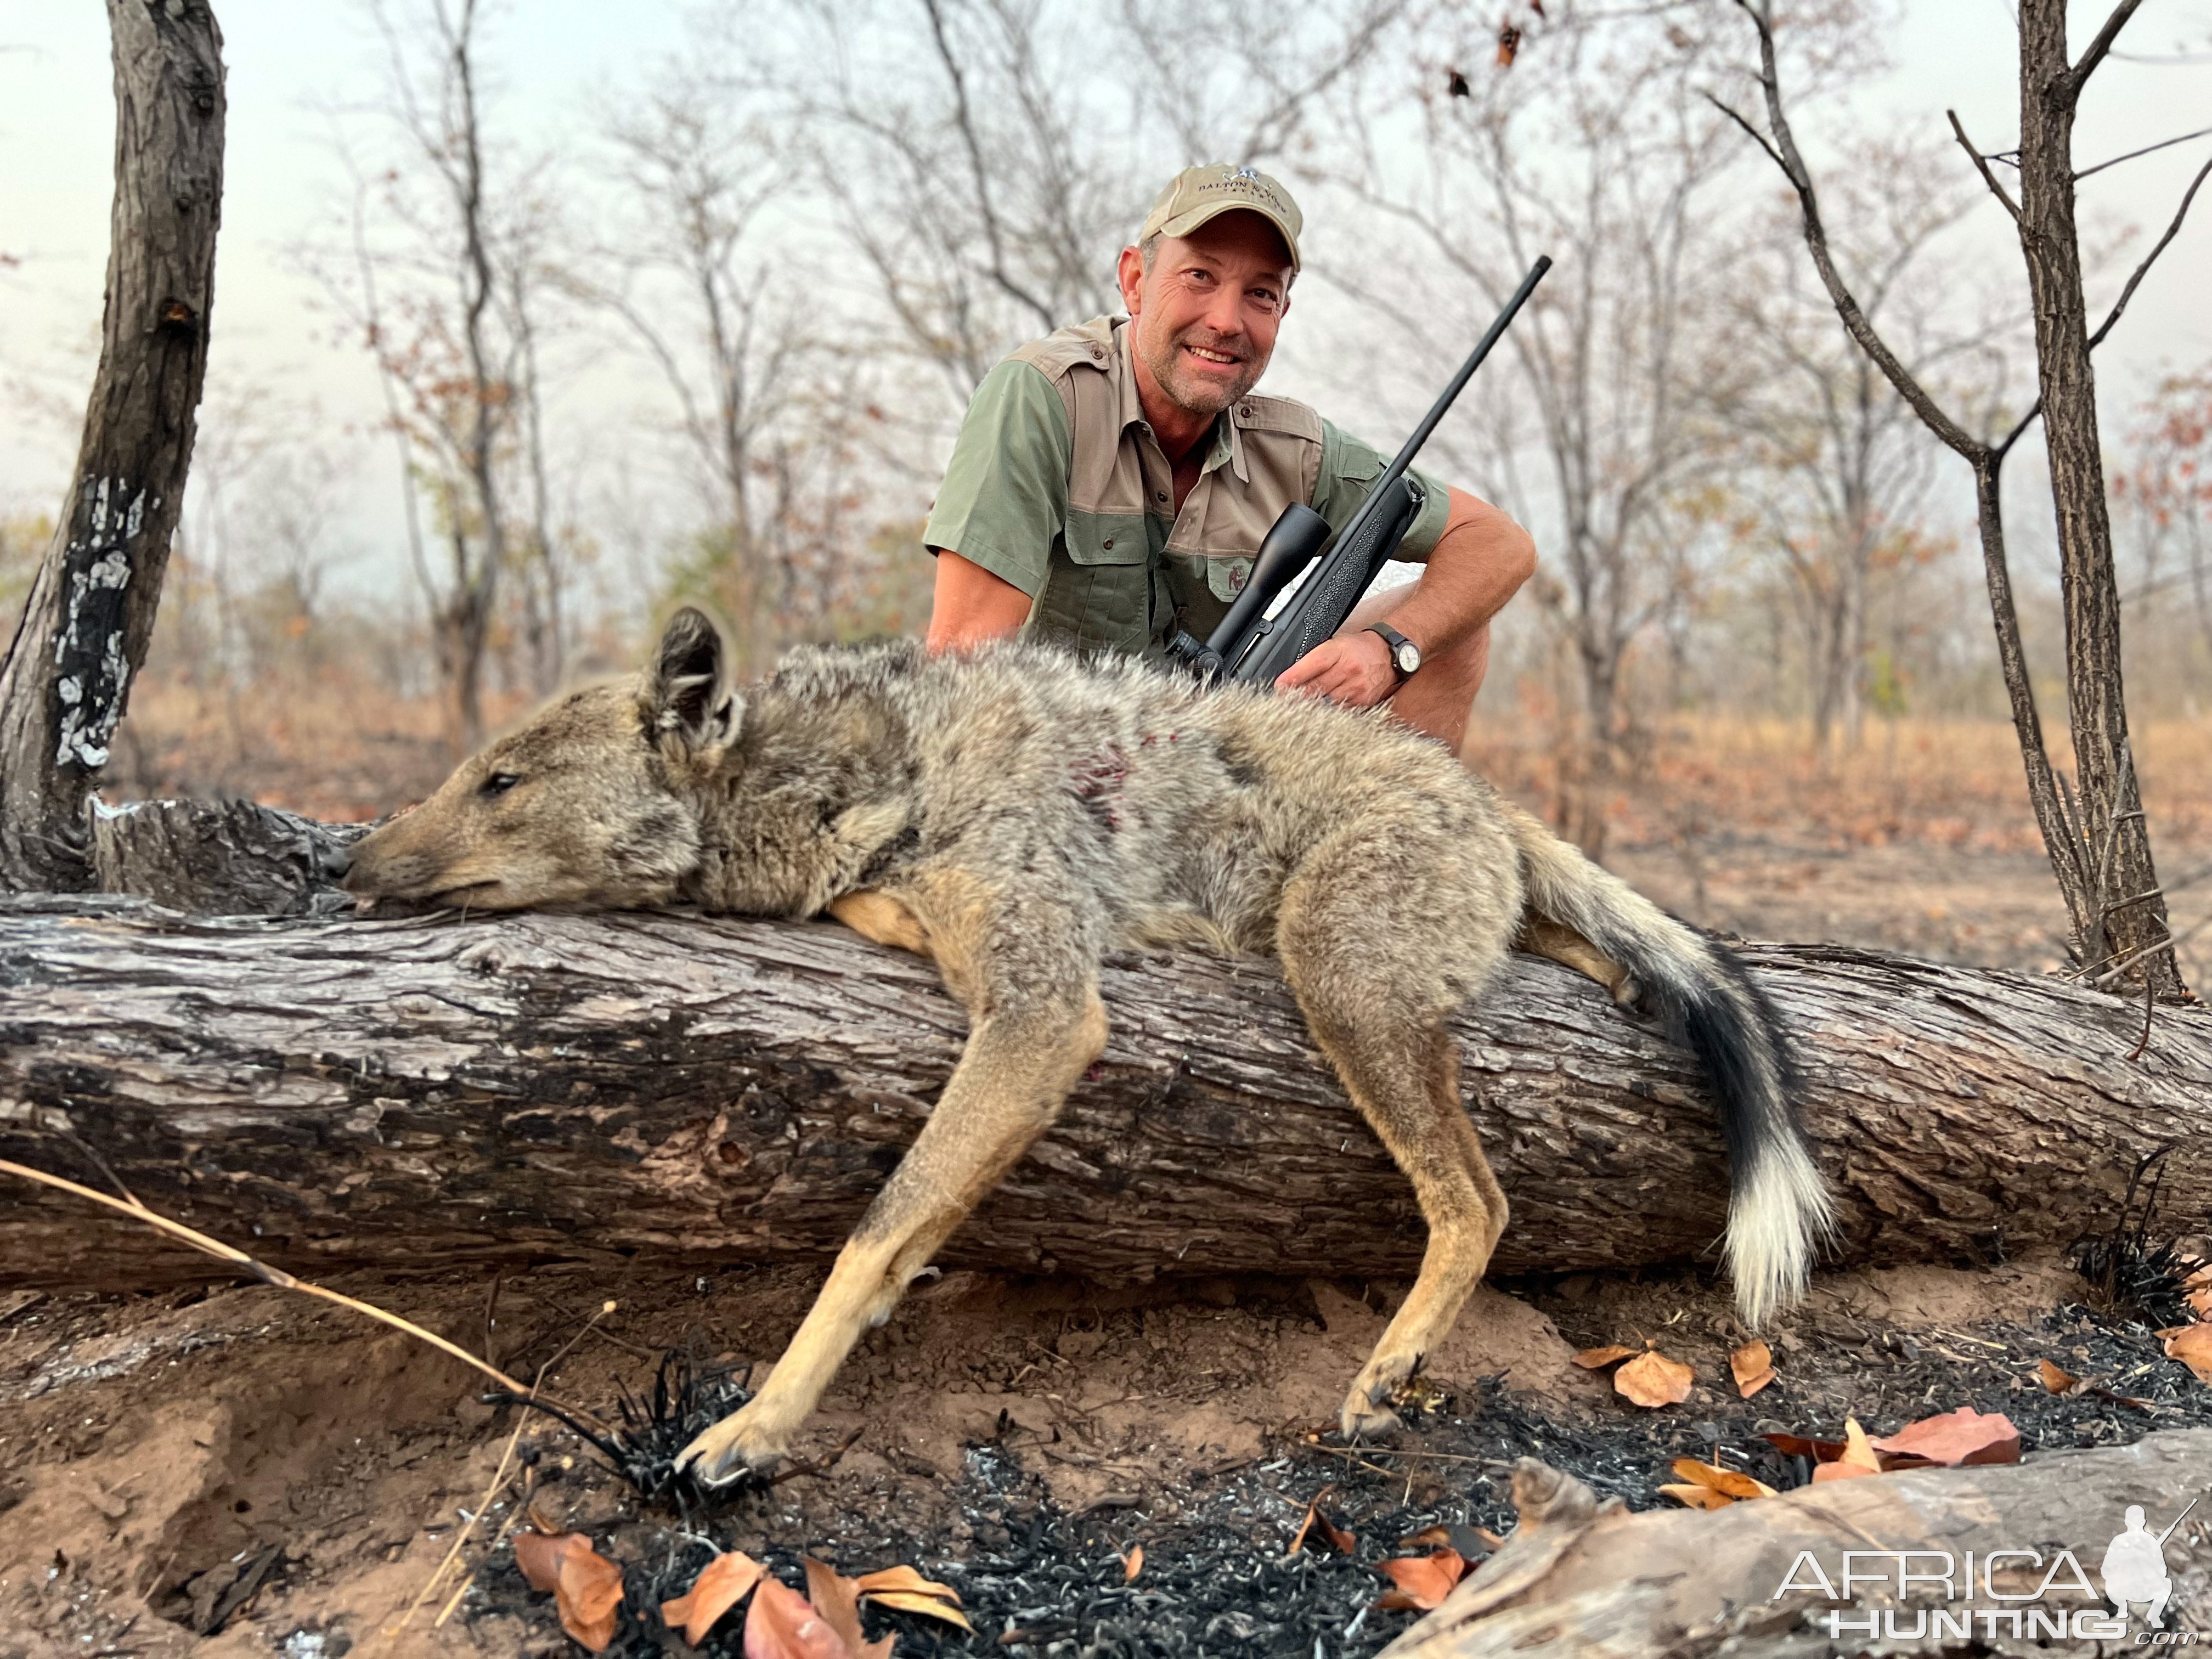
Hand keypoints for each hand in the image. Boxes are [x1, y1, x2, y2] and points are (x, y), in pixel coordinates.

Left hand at [1275, 629, 1397, 708]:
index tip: (1279, 687)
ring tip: (1300, 710)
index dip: (1293, 678)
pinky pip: (1340, 711)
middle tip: (1283, 703)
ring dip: (1312, 707)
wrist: (1388, 654)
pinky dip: (1329, 712)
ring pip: (1327, 703)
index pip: (1312, 665)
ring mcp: (1356, 687)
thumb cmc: (1358, 649)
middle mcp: (1348, 669)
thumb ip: (1315, 660)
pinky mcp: (1363, 701)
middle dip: (1297, 697)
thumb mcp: (1335, 645)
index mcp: (1337, 651)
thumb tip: (1291, 679)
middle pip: (1316, 688)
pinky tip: (1322, 712)